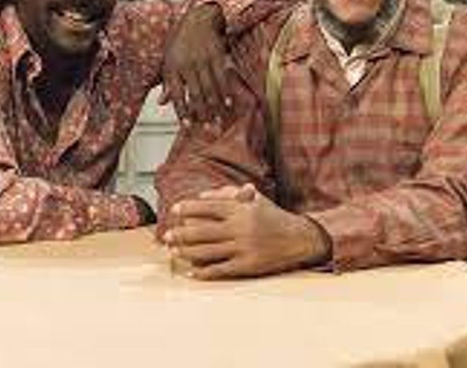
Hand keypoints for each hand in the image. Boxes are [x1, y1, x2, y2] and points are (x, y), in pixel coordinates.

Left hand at [160, 2, 231, 124]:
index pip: (178, 94)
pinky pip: (223, 78)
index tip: (188, 126)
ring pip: (211, 88)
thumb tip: (162, 103)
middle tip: (208, 129)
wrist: (197, 18)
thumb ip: (167, 83)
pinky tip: (229, 104)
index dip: (183, 112)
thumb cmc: (180, 41)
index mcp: (173, 67)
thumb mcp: (168, 60)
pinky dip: (226, 92)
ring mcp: (203, 60)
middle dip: (203, 113)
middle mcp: (188, 64)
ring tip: (219, 121)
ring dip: (216, 107)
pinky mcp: (217, 56)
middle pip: (196, 94)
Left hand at [163, 184, 330, 279]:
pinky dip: (204, 272)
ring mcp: (244, 247)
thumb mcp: (255, 198)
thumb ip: (228, 194)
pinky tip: (192, 273)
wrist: (300, 238)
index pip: (208, 207)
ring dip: (187, 253)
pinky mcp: (248, 265)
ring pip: (208, 252)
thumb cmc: (273, 216)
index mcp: (241, 209)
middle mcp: (240, 227)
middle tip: (166, 237)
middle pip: (202, 231)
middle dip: (180, 234)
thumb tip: (201, 195)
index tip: (174, 211)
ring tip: (174, 252)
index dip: (188, 208)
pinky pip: (221, 269)